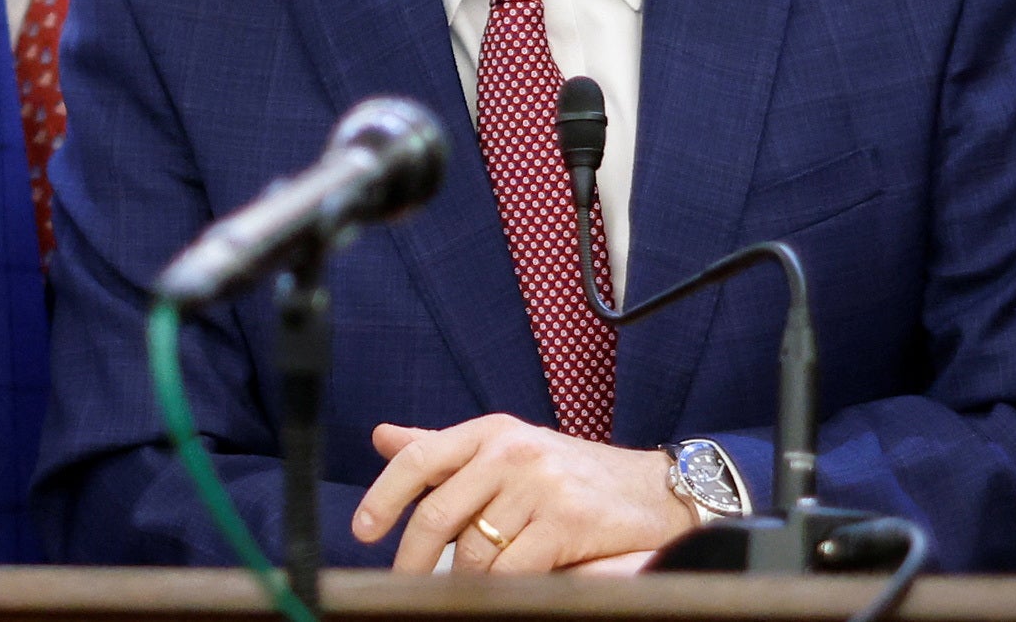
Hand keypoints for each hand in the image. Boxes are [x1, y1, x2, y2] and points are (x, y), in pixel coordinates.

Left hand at [351, 414, 693, 574]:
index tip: (364, 532)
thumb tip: (381, 437)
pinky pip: (511, 571)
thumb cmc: (571, 474)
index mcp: (492, 430)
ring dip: (470, 579)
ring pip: (473, 553)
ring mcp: (541, 484)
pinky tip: (517, 579)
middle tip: (405, 584)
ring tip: (485, 578)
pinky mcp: (566, 520)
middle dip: (412, 560)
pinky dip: (504, 584)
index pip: (420, 458)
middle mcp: (513, 450)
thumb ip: (444, 449)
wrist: (652, 491)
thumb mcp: (507, 449)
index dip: (383, 497)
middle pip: (437, 515)